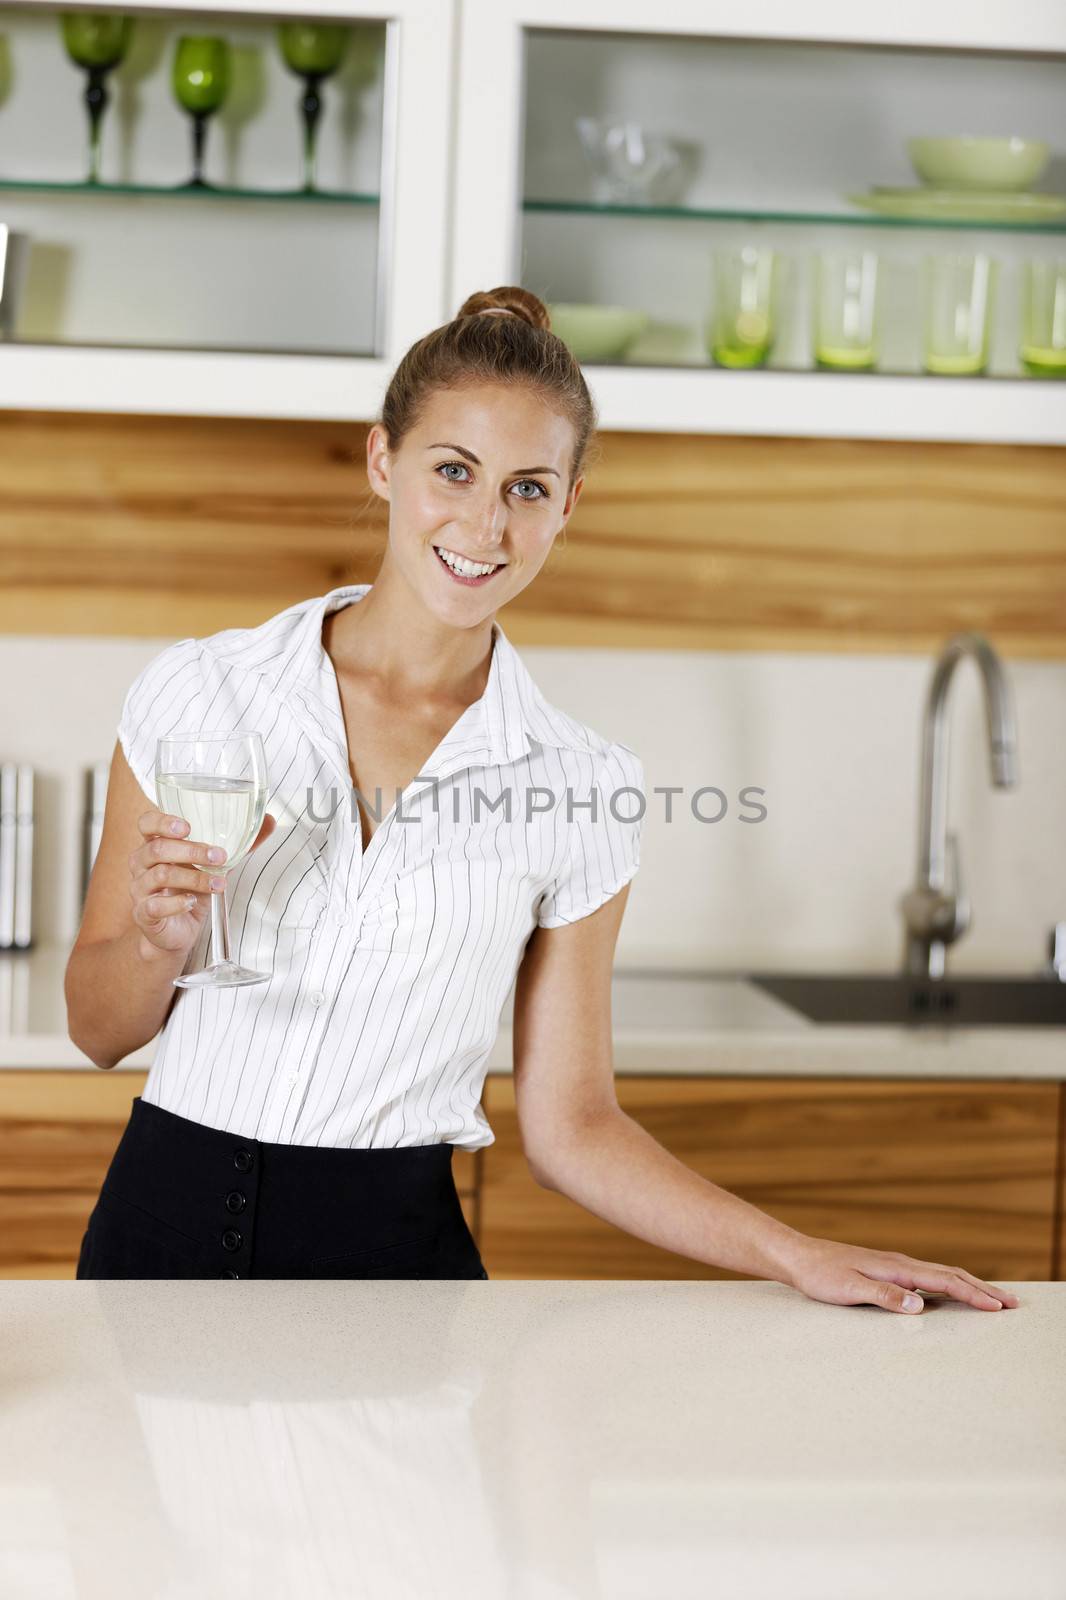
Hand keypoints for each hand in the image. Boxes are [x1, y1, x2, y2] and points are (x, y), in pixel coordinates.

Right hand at [129, 809, 275, 958]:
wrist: (176, 931)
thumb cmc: (190, 890)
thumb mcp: (214, 866)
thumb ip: (240, 844)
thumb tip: (270, 821)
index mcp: (155, 845)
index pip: (147, 823)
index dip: (163, 821)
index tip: (188, 826)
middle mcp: (142, 864)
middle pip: (158, 849)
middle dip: (192, 851)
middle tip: (219, 856)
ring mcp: (140, 889)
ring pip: (161, 875)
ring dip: (195, 878)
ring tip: (219, 884)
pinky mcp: (144, 913)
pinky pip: (155, 905)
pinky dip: (176, 903)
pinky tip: (193, 902)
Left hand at [783, 1234, 1019, 1314]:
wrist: (799, 1257)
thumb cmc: (821, 1275)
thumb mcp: (850, 1290)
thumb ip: (885, 1298)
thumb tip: (920, 1306)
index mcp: (897, 1268)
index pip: (944, 1281)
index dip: (973, 1295)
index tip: (999, 1307)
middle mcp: (900, 1264)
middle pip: (951, 1275)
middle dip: (982, 1289)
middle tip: (1011, 1303)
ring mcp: (895, 1266)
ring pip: (942, 1274)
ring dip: (969, 1286)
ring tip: (992, 1298)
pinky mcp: (887, 1270)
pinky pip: (928, 1277)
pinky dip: (950, 1284)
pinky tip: (952, 1292)